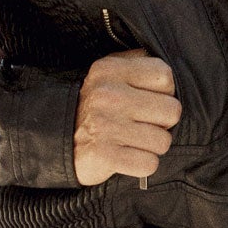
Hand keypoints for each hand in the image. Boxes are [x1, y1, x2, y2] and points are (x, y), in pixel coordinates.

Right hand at [72, 49, 180, 185]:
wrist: (53, 138)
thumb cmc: (95, 105)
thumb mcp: (110, 73)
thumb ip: (139, 63)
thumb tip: (173, 71)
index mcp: (112, 69)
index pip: (166, 77)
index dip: (165, 92)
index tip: (149, 99)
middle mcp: (108, 95)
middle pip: (172, 111)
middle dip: (162, 122)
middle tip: (142, 123)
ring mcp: (105, 126)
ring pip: (163, 141)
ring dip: (152, 146)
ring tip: (132, 140)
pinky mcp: (104, 155)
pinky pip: (149, 164)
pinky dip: (142, 164)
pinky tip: (127, 155)